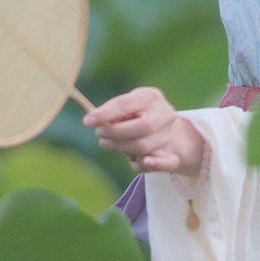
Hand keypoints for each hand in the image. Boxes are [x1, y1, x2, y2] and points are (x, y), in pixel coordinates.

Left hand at [82, 87, 206, 180]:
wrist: (162, 124)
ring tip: (105, 142)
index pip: (126, 104)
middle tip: (99, 133)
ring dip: (120, 147)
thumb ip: (113, 112)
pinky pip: (168, 162)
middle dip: (115, 132)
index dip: (105, 114)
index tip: (88, 121)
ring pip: (144, 146)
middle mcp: (164, 114)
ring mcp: (168, 133)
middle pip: (141, 127)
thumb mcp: (126, 105)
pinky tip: (146, 162)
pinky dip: (157, 164)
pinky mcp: (172, 152)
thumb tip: (94, 120)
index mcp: (151, 97)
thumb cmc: (137, 112)